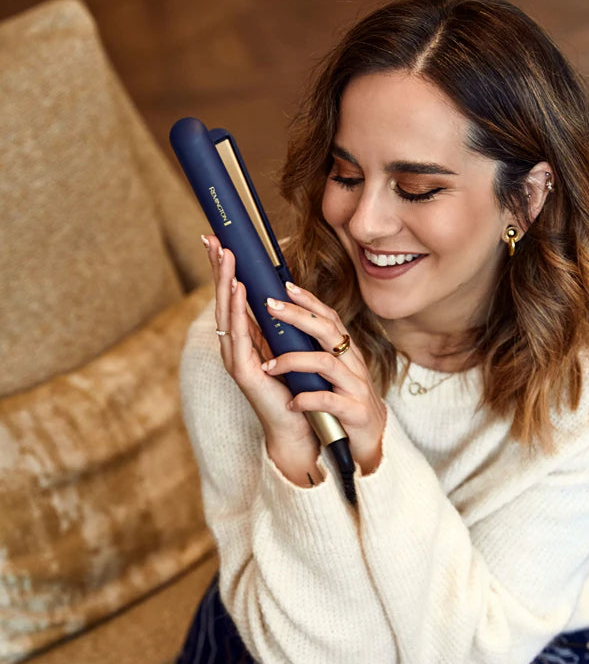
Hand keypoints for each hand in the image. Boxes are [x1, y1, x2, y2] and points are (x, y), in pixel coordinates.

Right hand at [202, 234, 320, 486]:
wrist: (299, 425)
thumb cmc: (295, 385)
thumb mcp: (286, 344)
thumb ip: (277, 321)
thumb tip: (277, 289)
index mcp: (244, 338)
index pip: (231, 296)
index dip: (225, 269)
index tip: (219, 241)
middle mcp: (234, 345)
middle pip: (223, 299)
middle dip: (218, 268)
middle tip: (212, 239)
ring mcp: (235, 358)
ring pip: (227, 312)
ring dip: (225, 282)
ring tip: (224, 256)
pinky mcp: (244, 372)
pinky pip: (240, 334)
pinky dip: (237, 310)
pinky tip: (238, 289)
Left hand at [262, 282, 386, 475]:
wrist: (372, 440)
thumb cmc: (346, 403)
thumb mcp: (333, 373)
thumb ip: (316, 352)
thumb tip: (288, 328)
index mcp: (347, 353)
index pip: (329, 318)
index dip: (310, 300)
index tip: (285, 286)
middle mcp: (354, 365)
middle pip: (328, 331)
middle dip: (298, 316)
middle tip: (270, 307)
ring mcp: (356, 387)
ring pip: (326, 363)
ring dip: (293, 361)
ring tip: (268, 366)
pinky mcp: (355, 412)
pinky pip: (329, 400)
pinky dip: (307, 400)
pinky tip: (291, 403)